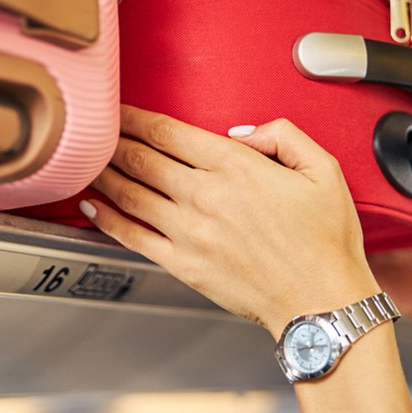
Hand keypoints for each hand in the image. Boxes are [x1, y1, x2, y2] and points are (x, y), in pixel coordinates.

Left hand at [83, 105, 379, 335]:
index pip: (169, 133)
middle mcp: (206, 195)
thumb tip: (242, 132)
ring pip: (130, 193)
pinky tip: (90, 206)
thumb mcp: (323, 170)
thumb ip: (283, 136)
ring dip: (103, 173)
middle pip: (142, 158)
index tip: (119, 110)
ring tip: (85, 161)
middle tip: (93, 130)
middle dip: (112, 140)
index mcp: (236, 167)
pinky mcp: (183, 264)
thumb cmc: (325, 242)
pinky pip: (132, 235)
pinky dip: (105, 218)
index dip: (136, 118)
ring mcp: (189, 231)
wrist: (322, 302)